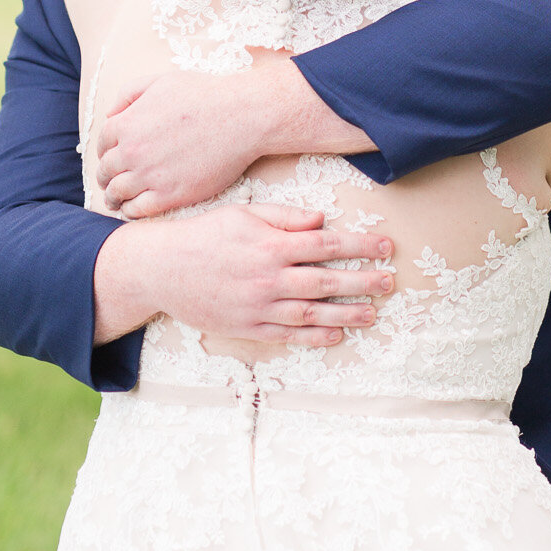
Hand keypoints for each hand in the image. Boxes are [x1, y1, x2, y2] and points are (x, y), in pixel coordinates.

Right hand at [93, 202, 396, 347]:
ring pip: (311, 313)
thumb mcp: (244, 213)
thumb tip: (322, 219)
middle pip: (326, 281)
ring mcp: (258, 306)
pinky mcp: (247, 327)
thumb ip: (285, 217)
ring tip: (372, 314)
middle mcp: (268, 277)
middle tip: (390, 283)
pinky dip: (313, 336)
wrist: (161, 269)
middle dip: (363, 282)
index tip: (386, 247)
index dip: (360, 246)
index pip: (327, 245)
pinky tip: (335, 335)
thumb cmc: (205, 235)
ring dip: (346, 314)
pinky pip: (287, 334)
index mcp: (270, 245)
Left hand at [97, 67, 274, 215]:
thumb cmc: (205, 94)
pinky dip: (129, 211)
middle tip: (109, 182)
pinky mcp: (169, 195)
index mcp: (127, 123)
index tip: (111, 158)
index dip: (105, 151)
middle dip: (106, 176)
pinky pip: (137, 210)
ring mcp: (150, 175)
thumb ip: (129, 94)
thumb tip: (111, 115)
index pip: (102, 143)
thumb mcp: (161, 81)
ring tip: (116, 200)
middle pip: (106, 170)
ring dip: (113, 197)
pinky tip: (133, 209)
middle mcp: (132, 151)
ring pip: (117, 193)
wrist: (241, 116)